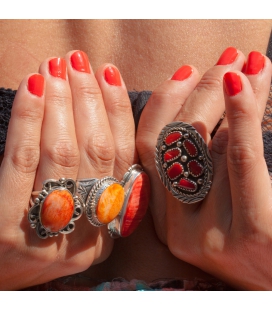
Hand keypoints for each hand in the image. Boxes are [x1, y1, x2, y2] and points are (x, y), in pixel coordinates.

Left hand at [0, 51, 136, 288]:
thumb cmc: (33, 236)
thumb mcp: (77, 219)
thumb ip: (95, 181)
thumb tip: (102, 116)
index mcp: (110, 230)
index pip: (124, 160)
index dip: (119, 113)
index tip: (110, 74)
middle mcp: (89, 235)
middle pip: (98, 152)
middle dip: (90, 99)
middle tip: (80, 62)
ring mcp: (50, 236)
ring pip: (65, 153)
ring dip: (62, 102)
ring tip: (55, 68)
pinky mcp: (10, 229)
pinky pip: (24, 162)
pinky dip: (31, 119)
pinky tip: (34, 88)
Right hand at [137, 47, 271, 288]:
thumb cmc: (254, 244)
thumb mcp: (216, 204)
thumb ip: (206, 166)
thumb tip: (207, 112)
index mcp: (161, 219)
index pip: (146, 148)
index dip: (161, 104)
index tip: (183, 73)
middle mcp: (175, 228)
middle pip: (172, 140)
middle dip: (198, 91)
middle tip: (225, 58)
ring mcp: (208, 236)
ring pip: (211, 143)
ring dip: (228, 94)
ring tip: (250, 63)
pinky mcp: (250, 234)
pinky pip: (239, 158)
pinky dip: (241, 115)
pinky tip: (248, 80)